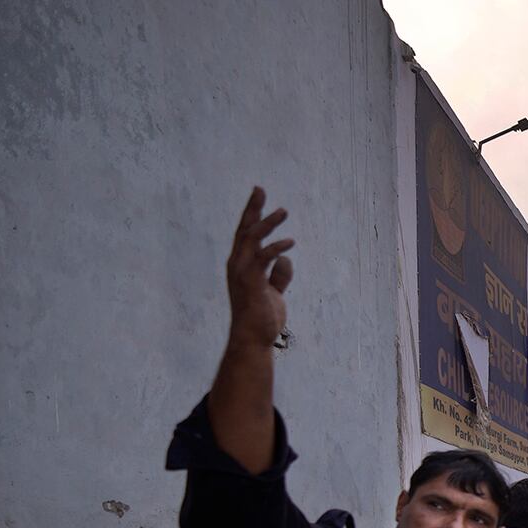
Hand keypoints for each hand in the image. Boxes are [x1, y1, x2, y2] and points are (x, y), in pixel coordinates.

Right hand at [226, 187, 294, 348]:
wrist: (254, 339)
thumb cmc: (262, 317)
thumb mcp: (273, 292)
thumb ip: (278, 275)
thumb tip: (285, 259)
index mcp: (242, 265)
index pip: (245, 234)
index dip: (251, 214)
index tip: (258, 196)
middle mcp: (237, 265)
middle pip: (244, 230)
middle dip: (252, 208)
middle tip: (260, 188)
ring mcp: (242, 273)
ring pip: (252, 239)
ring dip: (267, 223)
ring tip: (283, 211)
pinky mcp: (251, 282)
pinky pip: (263, 258)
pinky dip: (276, 247)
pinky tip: (290, 242)